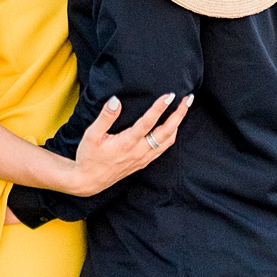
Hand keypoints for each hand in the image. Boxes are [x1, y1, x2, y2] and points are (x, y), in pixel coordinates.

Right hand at [67, 93, 191, 193]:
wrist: (88, 181)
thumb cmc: (88, 157)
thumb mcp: (91, 135)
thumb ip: (105, 117)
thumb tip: (116, 100)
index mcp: (126, 143)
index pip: (148, 123)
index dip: (159, 108)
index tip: (170, 95)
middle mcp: (139, 152)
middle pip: (166, 132)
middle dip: (179, 114)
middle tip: (187, 99)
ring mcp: (143, 158)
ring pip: (168, 141)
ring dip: (178, 124)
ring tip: (183, 109)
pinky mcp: (143, 162)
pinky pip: (163, 148)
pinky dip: (171, 135)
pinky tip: (172, 127)